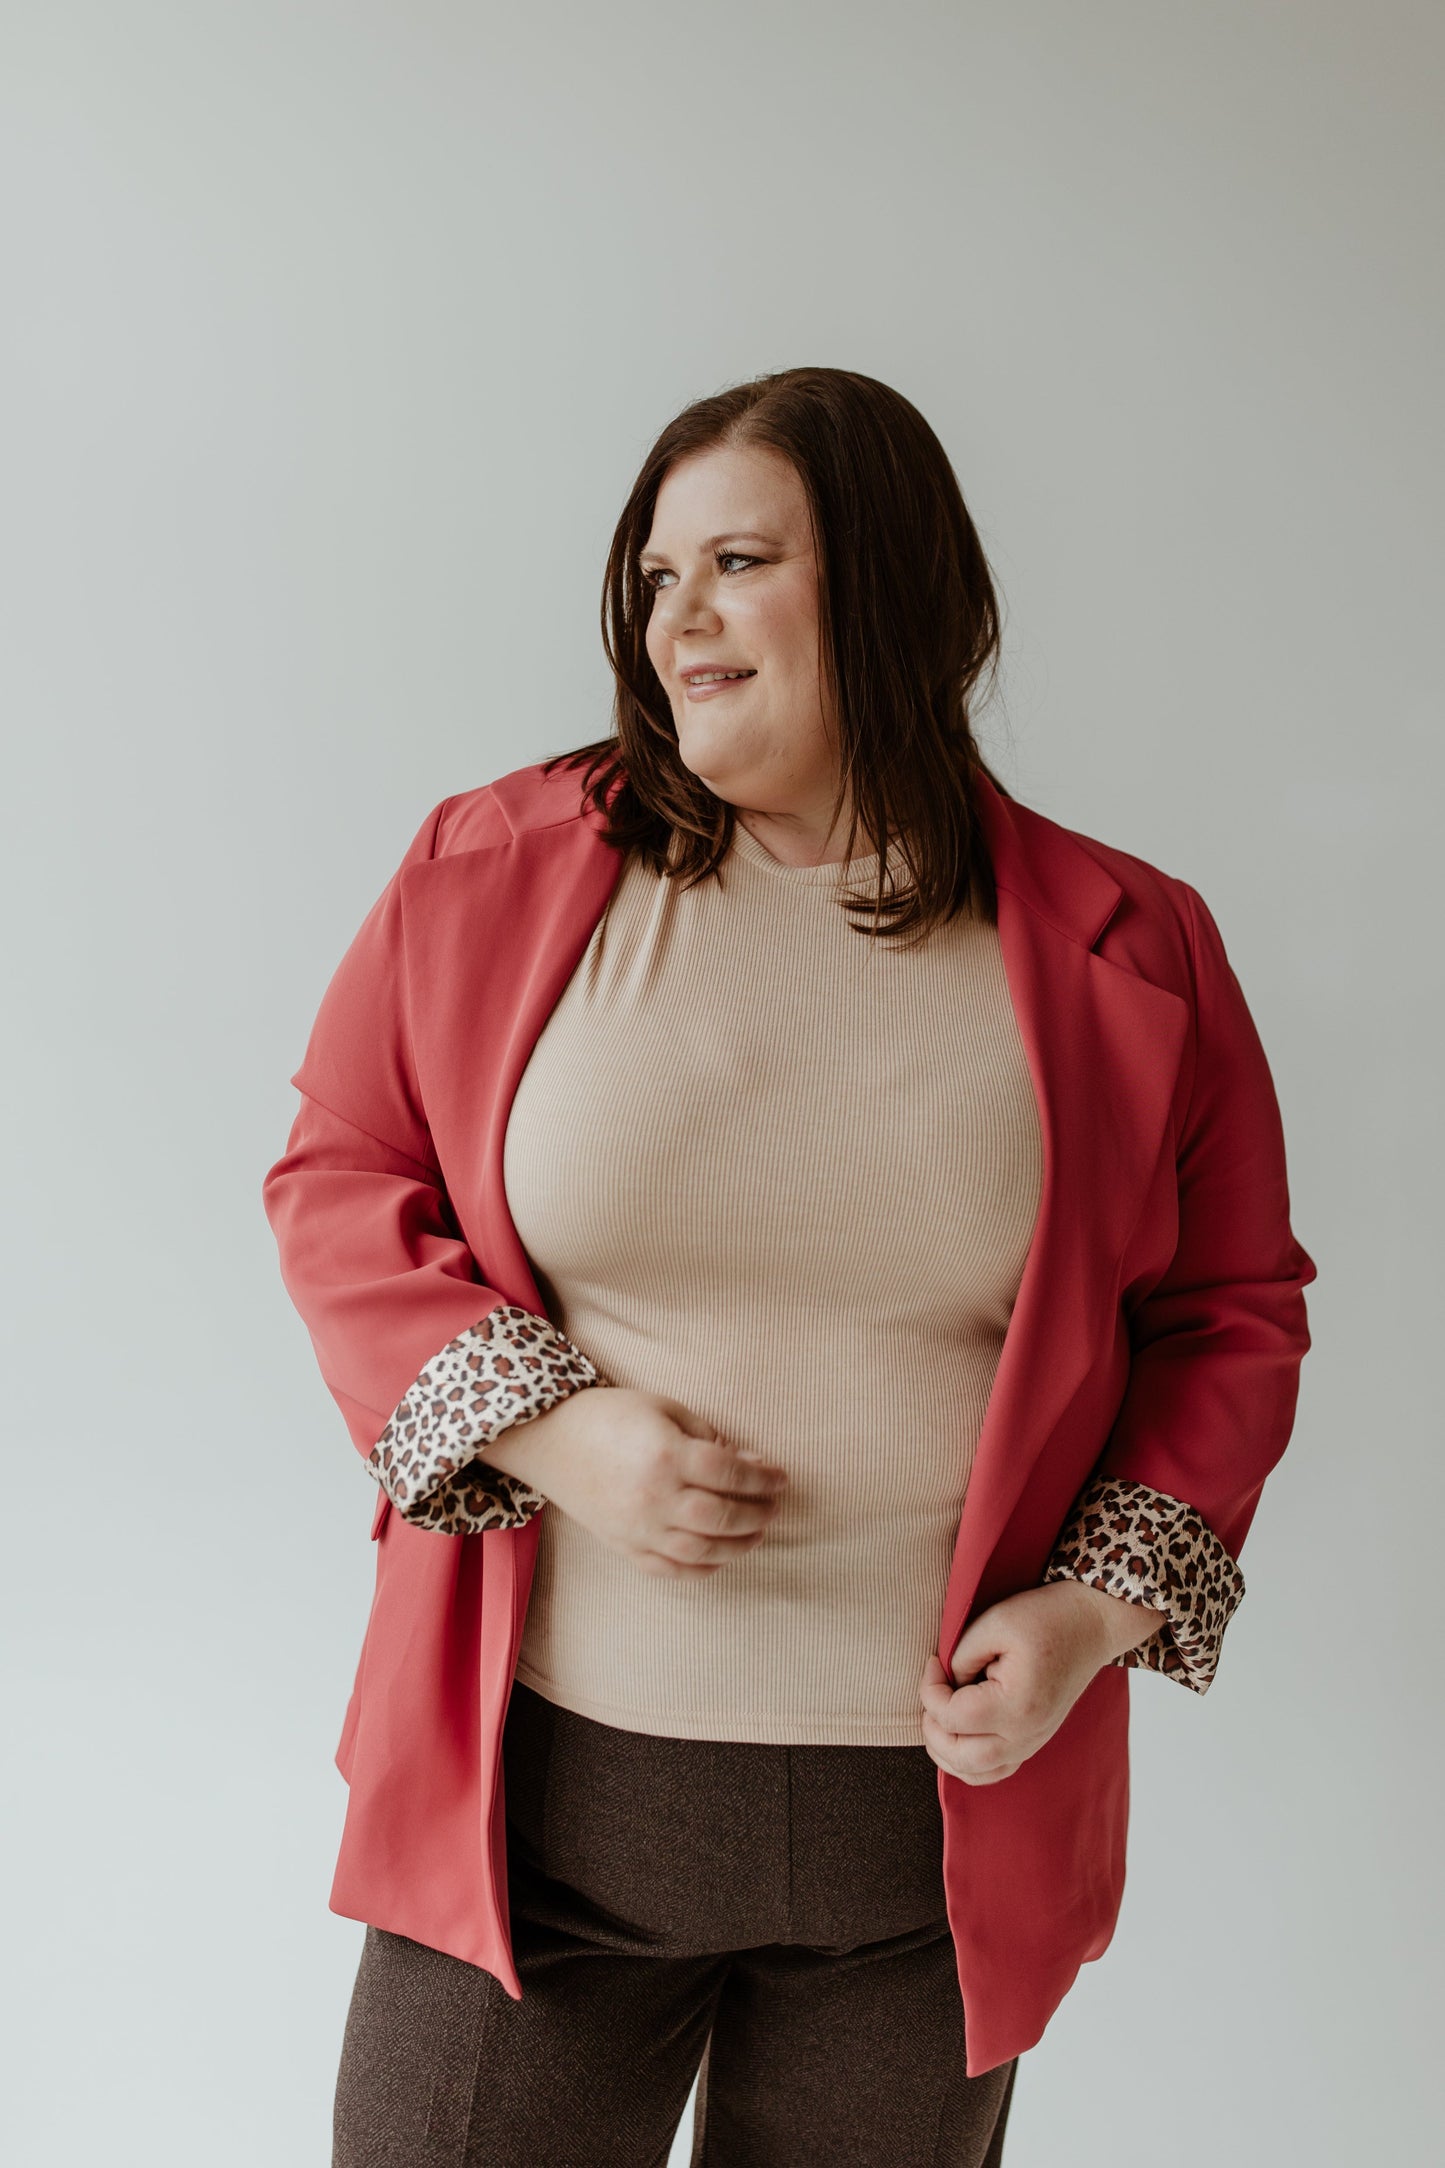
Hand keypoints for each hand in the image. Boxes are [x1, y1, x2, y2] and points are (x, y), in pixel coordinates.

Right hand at [487, 1385, 789, 1579]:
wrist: (550, 1439)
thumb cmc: (610, 1415)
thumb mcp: (663, 1408)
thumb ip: (707, 1437)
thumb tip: (746, 1466)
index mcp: (665, 1454)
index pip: (730, 1474)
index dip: (762, 1478)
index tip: (781, 1477)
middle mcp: (653, 1497)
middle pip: (721, 1516)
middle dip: (757, 1513)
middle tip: (774, 1506)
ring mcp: (637, 1527)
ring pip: (701, 1551)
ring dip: (738, 1546)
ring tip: (756, 1533)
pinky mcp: (624, 1546)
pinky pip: (671, 1570)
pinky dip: (702, 1569)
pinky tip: (720, 1556)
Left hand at [917, 1581, 1159, 1785]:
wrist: (1089, 1625)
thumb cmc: (1043, 1618)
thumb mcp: (995, 1623)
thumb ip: (961, 1658)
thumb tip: (945, 1684)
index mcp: (1017, 1705)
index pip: (954, 1717)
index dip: (930, 1690)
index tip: (933, 1662)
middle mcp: (1027, 1734)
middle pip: (962, 1757)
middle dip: (933, 1728)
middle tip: (931, 1693)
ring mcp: (1032, 1743)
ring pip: (976, 1773)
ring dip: (946, 1752)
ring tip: (937, 1717)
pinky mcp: (1033, 1742)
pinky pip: (994, 1771)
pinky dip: (968, 1762)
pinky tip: (957, 1735)